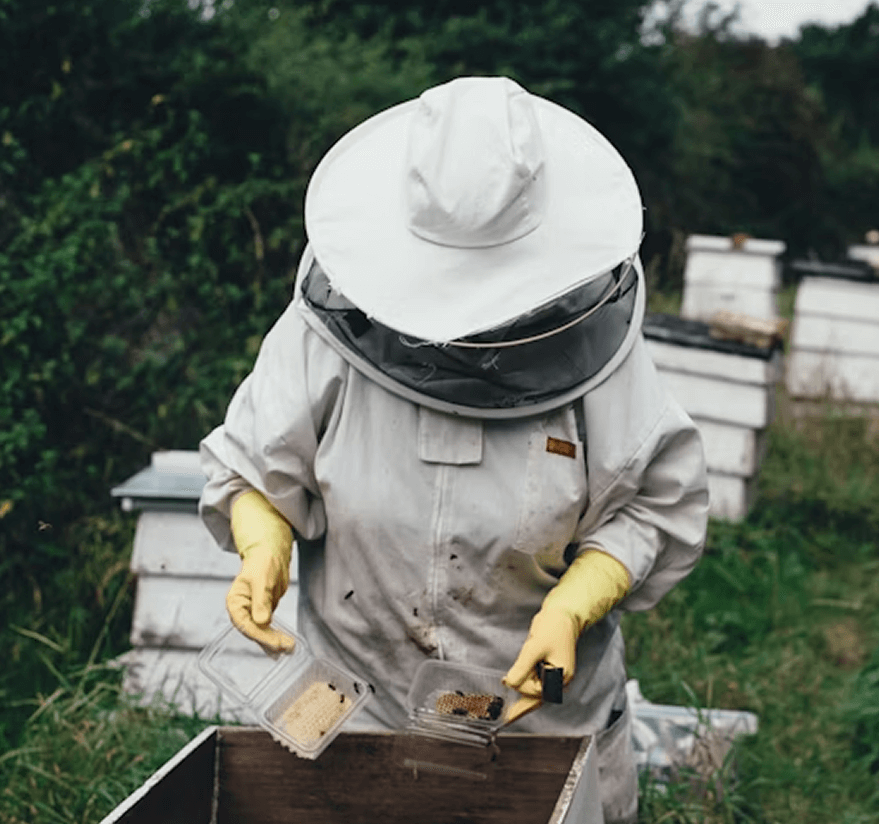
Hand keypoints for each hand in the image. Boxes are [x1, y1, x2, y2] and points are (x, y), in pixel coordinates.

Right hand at [227, 490, 295, 651]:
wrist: (270, 554)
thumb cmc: (263, 561)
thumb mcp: (262, 579)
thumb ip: (261, 600)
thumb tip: (262, 622)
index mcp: (235, 601)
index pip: (245, 624)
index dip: (260, 635)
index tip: (275, 642)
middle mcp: (242, 610)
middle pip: (253, 631)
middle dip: (269, 640)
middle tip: (286, 647)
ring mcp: (252, 613)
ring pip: (261, 632)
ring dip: (274, 641)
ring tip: (289, 648)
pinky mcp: (262, 613)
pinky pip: (268, 628)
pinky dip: (276, 636)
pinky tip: (285, 643)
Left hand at [502, 607, 577, 723]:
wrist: (562, 613)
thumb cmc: (554, 627)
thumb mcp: (534, 648)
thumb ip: (522, 668)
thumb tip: (510, 683)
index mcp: (560, 677)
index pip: (536, 692)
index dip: (520, 689)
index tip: (506, 695)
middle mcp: (559, 679)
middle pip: (536, 696)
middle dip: (521, 703)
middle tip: (505, 716)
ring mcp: (554, 674)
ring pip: (535, 689)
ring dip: (522, 691)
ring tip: (508, 700)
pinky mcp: (549, 667)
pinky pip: (536, 680)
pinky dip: (525, 683)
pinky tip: (514, 686)